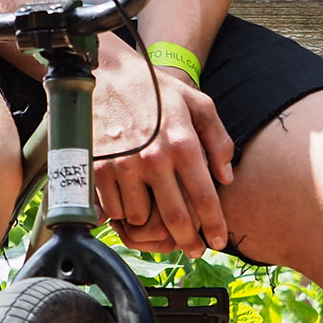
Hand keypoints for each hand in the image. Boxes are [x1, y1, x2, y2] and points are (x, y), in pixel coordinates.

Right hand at [89, 38, 233, 256]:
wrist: (102, 73)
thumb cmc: (151, 87)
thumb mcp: (196, 102)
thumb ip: (218, 139)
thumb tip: (226, 176)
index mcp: (182, 143)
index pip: (204, 198)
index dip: (214, 226)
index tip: (218, 240)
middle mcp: (153, 159)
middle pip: (175, 219)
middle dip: (188, 241)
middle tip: (193, 250)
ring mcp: (122, 166)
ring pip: (140, 219)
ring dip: (149, 224)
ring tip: (155, 217)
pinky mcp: (96, 169)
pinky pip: (112, 209)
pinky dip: (121, 212)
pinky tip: (128, 203)